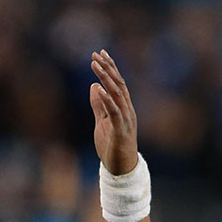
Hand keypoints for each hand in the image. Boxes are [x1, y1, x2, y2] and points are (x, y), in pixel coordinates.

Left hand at [89, 49, 137, 174]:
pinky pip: (114, 112)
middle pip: (118, 84)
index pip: (117, 82)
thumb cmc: (112, 146)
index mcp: (123, 107)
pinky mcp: (121, 130)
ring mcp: (125, 119)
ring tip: (96, 66)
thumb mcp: (102, 122)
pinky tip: (99, 89)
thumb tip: (94, 87)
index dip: (110, 67)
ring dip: (106, 79)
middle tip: (96, 54)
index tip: (100, 53)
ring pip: (117, 94)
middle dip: (107, 68)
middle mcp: (127, 109)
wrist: (121, 169)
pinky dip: (107, 100)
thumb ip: (99, 106)